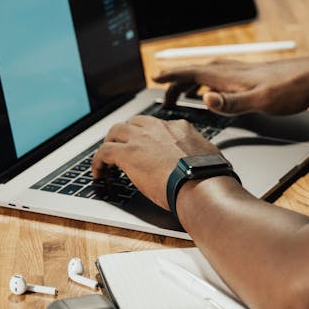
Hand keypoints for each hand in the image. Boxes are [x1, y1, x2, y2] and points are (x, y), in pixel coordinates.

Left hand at [91, 115, 219, 209]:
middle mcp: (159, 128)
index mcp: (180, 128)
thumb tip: (206, 163)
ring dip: (109, 144)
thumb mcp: (211, 158)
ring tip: (106, 160)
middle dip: (125, 134)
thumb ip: (202, 156)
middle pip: (134, 123)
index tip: (146, 149)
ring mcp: (141, 139)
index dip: (149, 138)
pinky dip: (97, 162)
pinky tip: (98, 173)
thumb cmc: (210, 178)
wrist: (201, 185)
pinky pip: (103, 152)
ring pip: (115, 132)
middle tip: (121, 148)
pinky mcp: (127, 153)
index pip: (158, 127)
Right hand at [153, 56, 308, 114]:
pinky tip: (218, 94)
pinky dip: (211, 85)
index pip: (193, 73)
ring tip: (183, 97)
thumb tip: (205, 100)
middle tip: (164, 99)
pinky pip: (223, 79)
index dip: (173, 76)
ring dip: (192, 84)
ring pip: (210, 75)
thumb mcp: (261, 101)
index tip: (155, 78)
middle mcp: (235, 71)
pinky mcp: (256, 79)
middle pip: (197, 73)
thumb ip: (232, 103)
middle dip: (177, 83)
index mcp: (231, 77)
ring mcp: (245, 74)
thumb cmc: (292, 90)